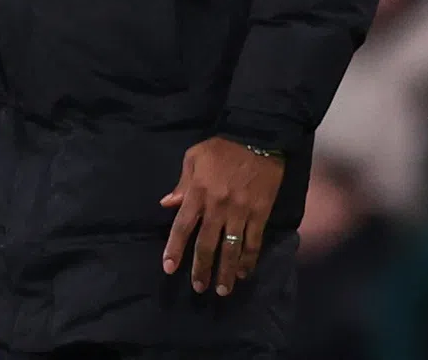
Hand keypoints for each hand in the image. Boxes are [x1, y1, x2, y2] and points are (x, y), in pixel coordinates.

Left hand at [160, 137, 283, 296]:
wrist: (257, 138)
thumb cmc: (222, 147)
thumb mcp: (194, 157)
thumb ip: (182, 183)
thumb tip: (167, 203)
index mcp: (198, 192)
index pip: (183, 226)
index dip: (175, 248)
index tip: (169, 268)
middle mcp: (217, 206)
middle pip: (206, 244)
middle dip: (201, 268)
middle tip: (198, 288)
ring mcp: (240, 212)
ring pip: (231, 248)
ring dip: (225, 272)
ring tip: (221, 290)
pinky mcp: (260, 214)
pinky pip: (253, 242)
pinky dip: (248, 260)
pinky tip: (243, 272)